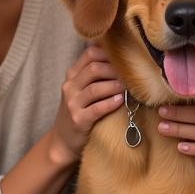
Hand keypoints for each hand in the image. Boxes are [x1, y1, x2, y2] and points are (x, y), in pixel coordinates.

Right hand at [49, 45, 123, 166]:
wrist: (63, 140)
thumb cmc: (79, 110)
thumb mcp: (81, 89)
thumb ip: (94, 74)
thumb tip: (119, 56)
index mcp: (72, 75)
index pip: (89, 54)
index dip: (109, 53)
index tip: (125, 59)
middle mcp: (70, 86)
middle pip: (94, 68)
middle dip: (115, 70)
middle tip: (131, 75)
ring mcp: (72, 103)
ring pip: (96, 88)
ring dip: (115, 86)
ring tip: (128, 87)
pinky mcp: (78, 120)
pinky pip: (97, 108)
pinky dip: (111, 103)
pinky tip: (121, 101)